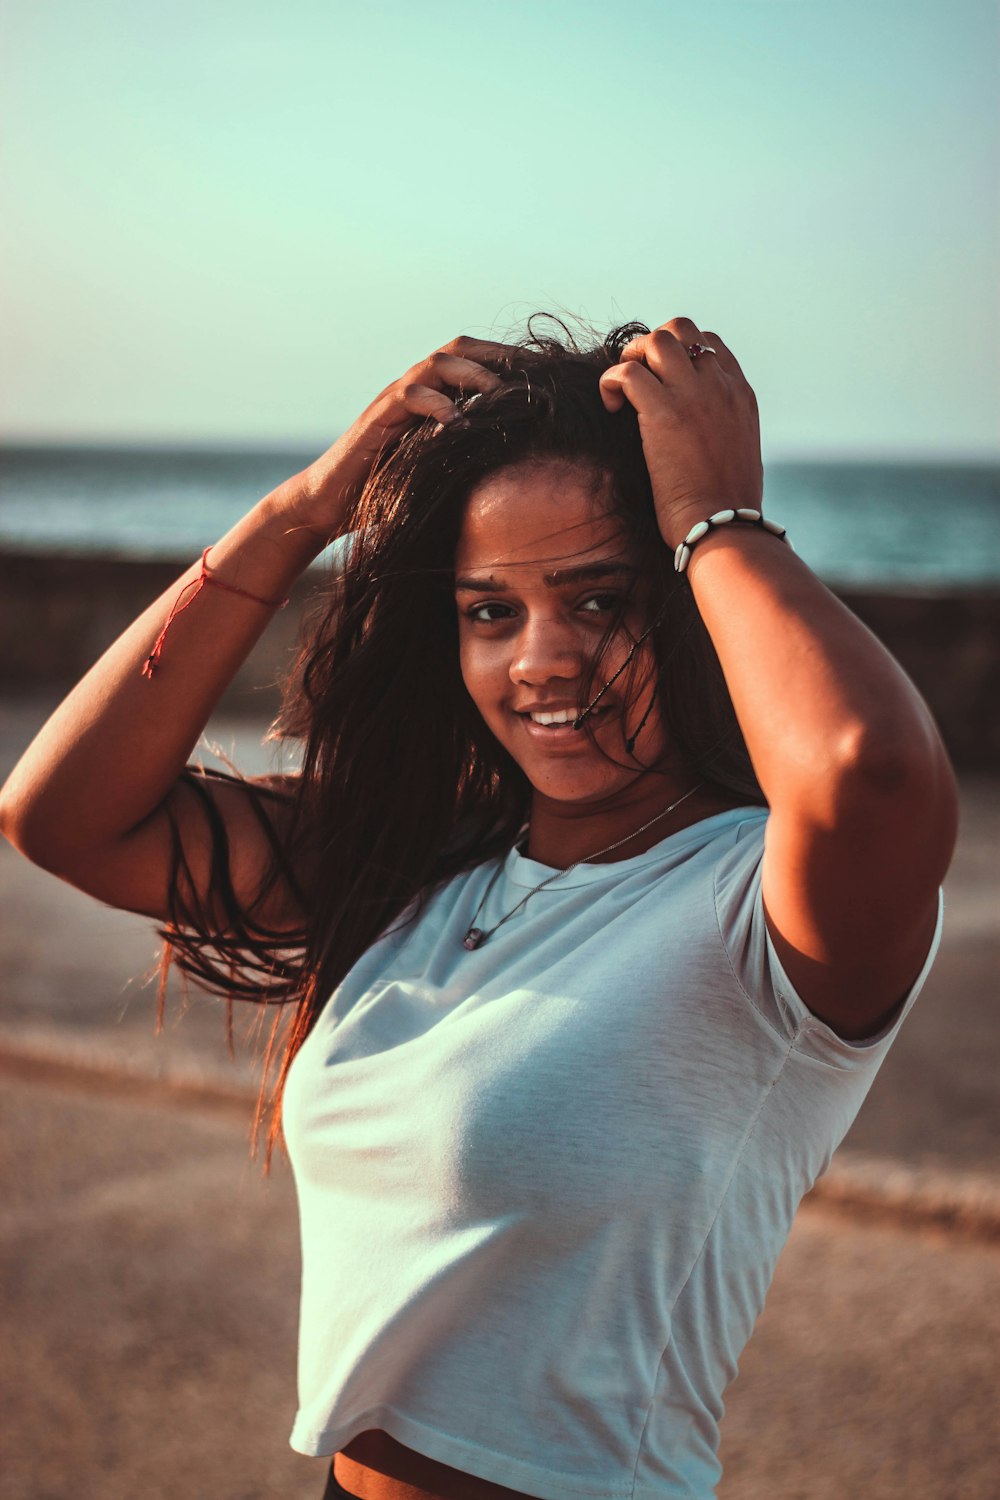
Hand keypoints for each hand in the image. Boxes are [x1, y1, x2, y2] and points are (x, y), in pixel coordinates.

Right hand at [289, 337, 517, 536]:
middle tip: (533, 371)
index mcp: (434, 395)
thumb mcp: (441, 471)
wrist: (332, 504)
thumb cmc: (389, 492)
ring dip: (473, 374)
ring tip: (500, 395)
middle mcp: (416, 389)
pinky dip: (436, 404)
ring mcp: (395, 400)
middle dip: (499, 355)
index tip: (548, 372)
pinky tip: (458, 423)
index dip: (511, 361)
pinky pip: (409, 397)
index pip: (477, 361)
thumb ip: (471, 459)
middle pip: (460, 348)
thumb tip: (523, 469)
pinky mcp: (377, 418)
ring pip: (437, 363)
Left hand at [598, 317, 762, 549]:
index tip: (662, 380)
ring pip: (655, 341)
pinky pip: (626, 373)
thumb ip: (723, 428)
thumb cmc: (726, 507)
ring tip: (622, 390)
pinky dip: (610, 382)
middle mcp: (720, 386)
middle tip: (638, 378)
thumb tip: (700, 431)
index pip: (710, 344)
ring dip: (630, 357)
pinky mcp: (663, 414)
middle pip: (681, 329)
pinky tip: (611, 407)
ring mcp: (693, 396)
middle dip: (651, 345)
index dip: (679, 352)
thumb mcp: (738, 453)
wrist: (724, 526)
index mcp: (741, 394)